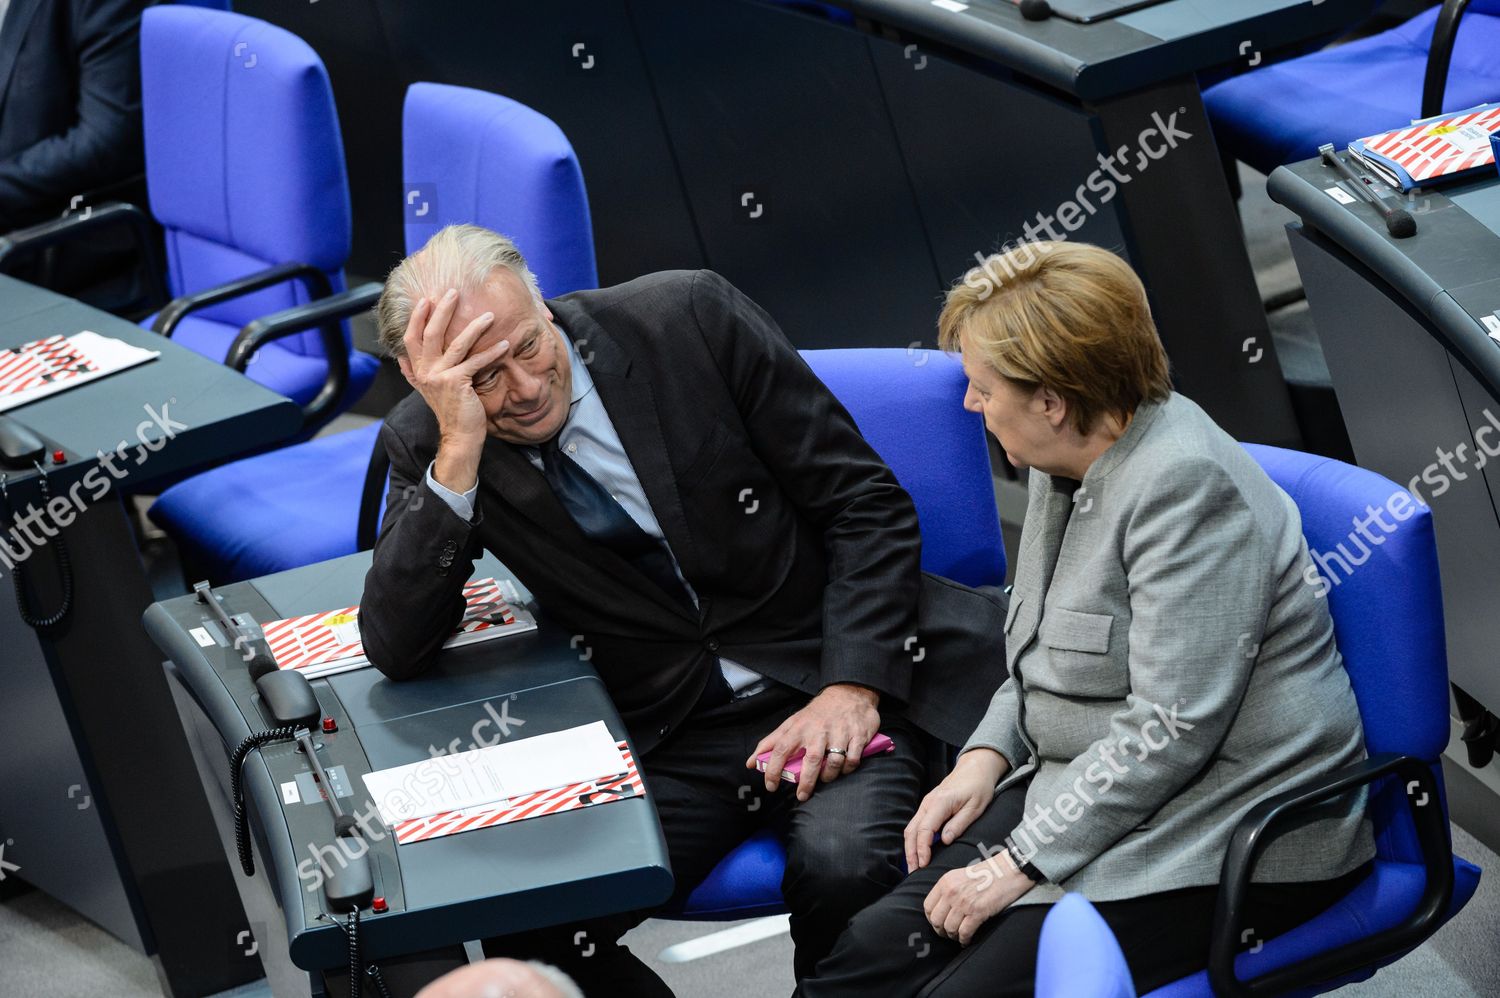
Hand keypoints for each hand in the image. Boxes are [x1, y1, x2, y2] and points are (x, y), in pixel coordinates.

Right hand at [396, 288, 511, 486]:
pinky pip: (476, 361)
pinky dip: (492, 352)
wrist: (459, 435)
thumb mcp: (429, 388)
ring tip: (490, 315)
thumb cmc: (451, 409)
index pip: (411, 339)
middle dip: (442, 310)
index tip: (425, 300)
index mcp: (418, 370)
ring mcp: (439, 377)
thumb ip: (417, 372)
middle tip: (453, 292)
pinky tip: (505, 344)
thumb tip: (403, 359)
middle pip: (431, 334)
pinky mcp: (456, 383)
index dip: (417, 319)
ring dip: (475, 327)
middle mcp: (425, 372)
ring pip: (456, 344)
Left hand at [746, 684, 879, 801]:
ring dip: (829, 776)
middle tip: (802, 795)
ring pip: (834, 762)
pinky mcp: (857, 736)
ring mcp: (839, 733)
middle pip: (811, 760)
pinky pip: (853, 759)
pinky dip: (848, 768)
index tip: (771, 785)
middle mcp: (818, 731)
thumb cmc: (816, 714)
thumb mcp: (791, 723)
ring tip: (825, 779)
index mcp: (798, 728)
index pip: (780, 749)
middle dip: (806, 782)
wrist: (848, 694)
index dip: (773, 770)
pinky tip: (843, 768)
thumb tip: (750, 763)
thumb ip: (771, 743)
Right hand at [903, 749, 1006, 871]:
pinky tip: (919, 850)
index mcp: (940, 803)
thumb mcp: (975, 807)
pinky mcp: (929, 805)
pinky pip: (917, 823)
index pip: (924, 830)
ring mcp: (927, 803)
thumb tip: (945, 841)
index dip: (922, 849)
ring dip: (910, 847)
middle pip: (911, 830)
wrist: (976, 767)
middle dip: (910, 852)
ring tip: (914, 866)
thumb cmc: (979, 786)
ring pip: (911, 827)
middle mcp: (928, 802)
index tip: (924, 865)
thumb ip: (959, 824)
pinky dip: (914, 839)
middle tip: (913, 872)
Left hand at [923, 851, 1032, 945]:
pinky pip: (964, 932)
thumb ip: (948, 889)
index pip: (928, 906)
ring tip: (958, 937)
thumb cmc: (986, 874)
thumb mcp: (960, 875)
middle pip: (936, 920)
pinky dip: (964, 940)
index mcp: (945, 882)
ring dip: (953, 936)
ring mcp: (964, 902)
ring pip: (949, 928)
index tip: (938, 923)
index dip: (931, 919)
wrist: (1007, 871)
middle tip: (947, 934)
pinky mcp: (978, 912)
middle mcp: (951, 892)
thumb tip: (941, 908)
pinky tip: (967, 941)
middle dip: (940, 931)